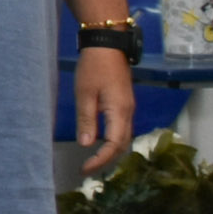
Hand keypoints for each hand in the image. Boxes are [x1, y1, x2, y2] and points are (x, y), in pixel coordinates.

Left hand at [75, 47, 134, 174]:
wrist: (108, 44)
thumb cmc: (94, 67)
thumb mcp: (85, 93)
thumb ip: (87, 119)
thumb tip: (87, 144)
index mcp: (120, 112)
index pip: (113, 145)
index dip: (100, 160)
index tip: (84, 169)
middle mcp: (128, 113)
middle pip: (122, 145)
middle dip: (107, 160)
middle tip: (87, 168)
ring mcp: (128, 108)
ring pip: (124, 137)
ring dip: (111, 151)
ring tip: (93, 160)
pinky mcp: (124, 103)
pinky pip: (122, 128)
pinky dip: (113, 140)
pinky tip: (100, 142)